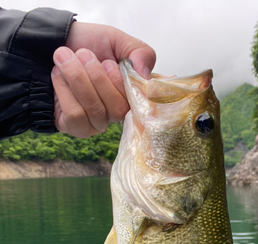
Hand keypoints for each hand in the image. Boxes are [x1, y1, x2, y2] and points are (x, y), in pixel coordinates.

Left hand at [52, 22, 155, 137]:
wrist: (52, 44)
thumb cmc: (89, 44)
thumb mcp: (118, 40)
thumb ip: (140, 53)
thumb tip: (145, 76)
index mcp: (130, 95)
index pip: (137, 102)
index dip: (120, 81)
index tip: (107, 62)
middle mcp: (116, 114)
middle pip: (117, 109)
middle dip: (96, 77)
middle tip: (83, 54)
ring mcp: (97, 123)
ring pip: (94, 110)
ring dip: (77, 78)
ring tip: (65, 57)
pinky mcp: (76, 128)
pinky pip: (76, 115)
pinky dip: (64, 89)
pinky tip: (58, 76)